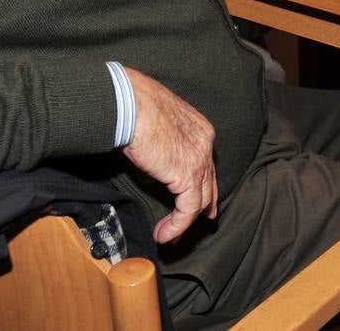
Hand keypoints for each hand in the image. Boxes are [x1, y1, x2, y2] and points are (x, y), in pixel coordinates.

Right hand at [122, 68, 216, 243]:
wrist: (130, 103)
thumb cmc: (134, 105)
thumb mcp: (155, 123)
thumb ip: (161, 141)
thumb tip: (152, 156)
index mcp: (200, 129)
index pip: (206, 162)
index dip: (202, 183)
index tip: (196, 197)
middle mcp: (205, 143)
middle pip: (209, 182)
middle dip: (204, 204)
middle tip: (200, 220)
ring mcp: (200, 159)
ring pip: (199, 200)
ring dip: (183, 222)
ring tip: (169, 235)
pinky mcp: (187, 175)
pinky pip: (188, 209)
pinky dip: (177, 225)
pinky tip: (164, 234)